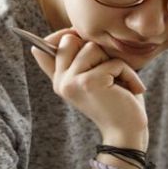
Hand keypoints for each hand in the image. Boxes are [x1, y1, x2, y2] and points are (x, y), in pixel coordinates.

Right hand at [30, 28, 148, 147]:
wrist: (127, 132)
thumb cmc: (116, 101)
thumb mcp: (92, 79)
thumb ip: (73, 63)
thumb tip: (36, 46)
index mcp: (59, 80)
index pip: (46, 47)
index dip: (65, 36)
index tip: (80, 39)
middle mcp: (60, 82)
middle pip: (71, 39)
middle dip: (96, 49)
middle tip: (109, 71)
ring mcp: (71, 82)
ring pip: (92, 47)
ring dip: (115, 63)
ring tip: (120, 82)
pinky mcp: (89, 83)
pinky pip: (113, 62)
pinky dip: (129, 74)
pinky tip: (131, 90)